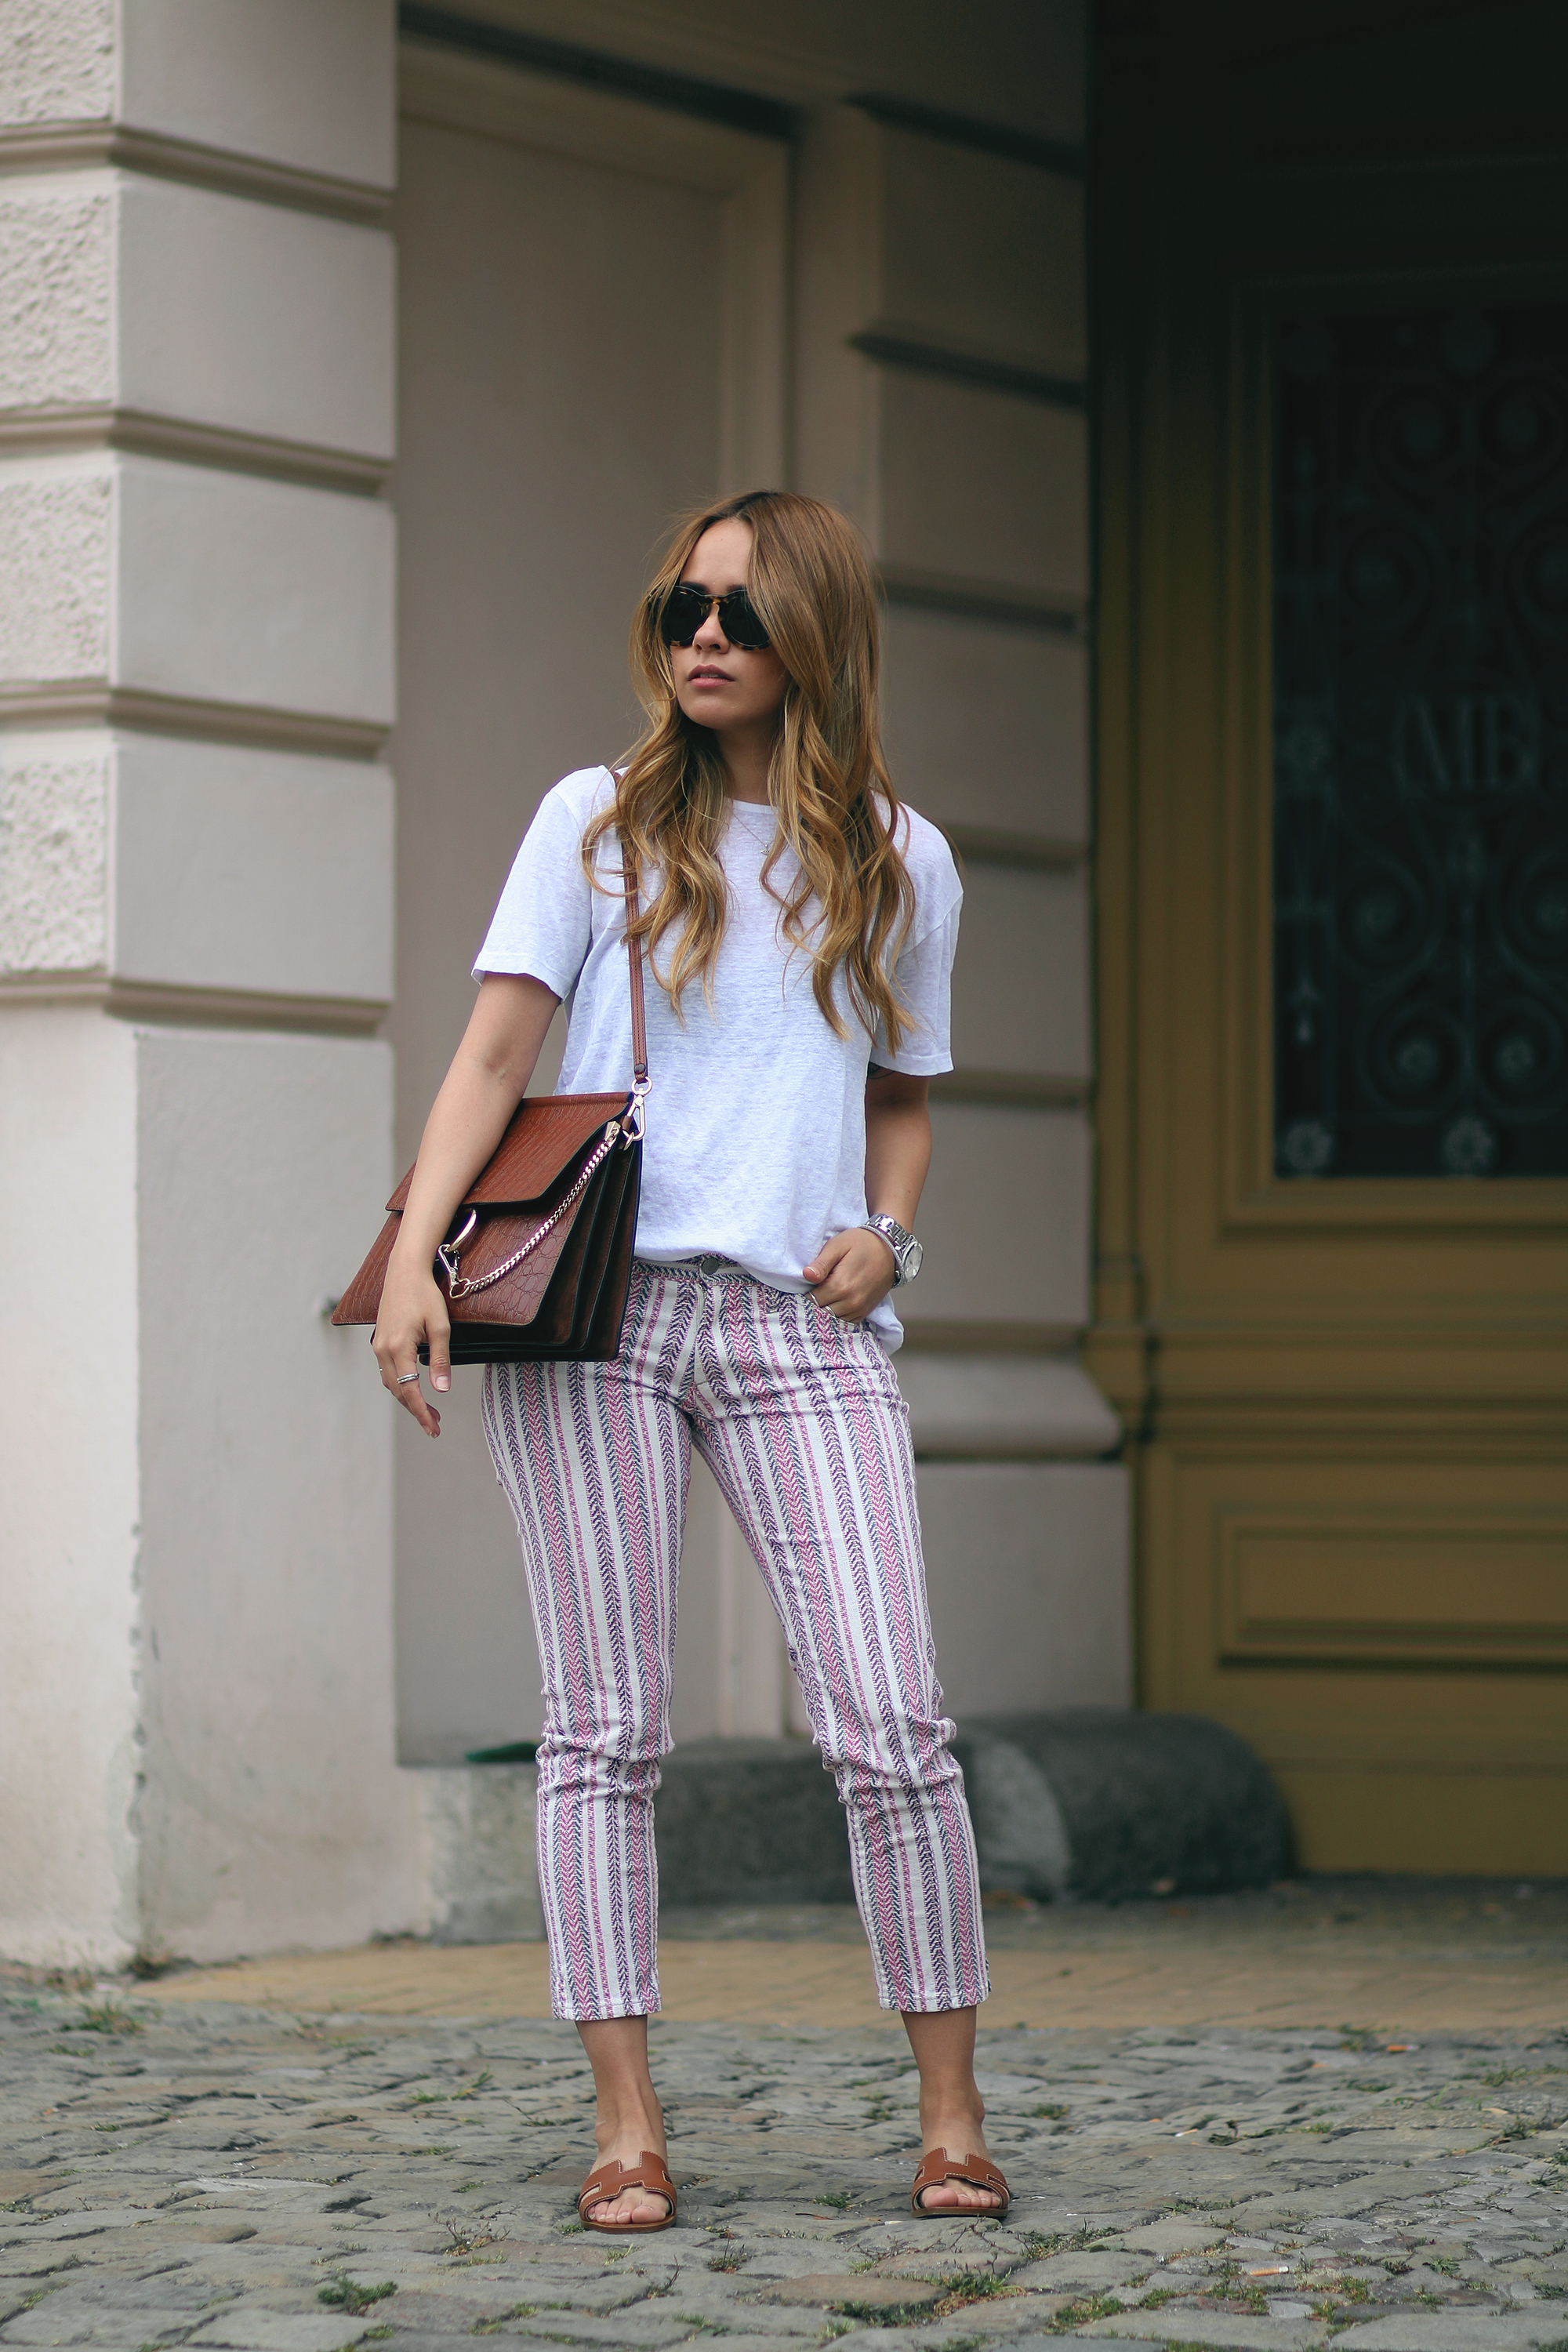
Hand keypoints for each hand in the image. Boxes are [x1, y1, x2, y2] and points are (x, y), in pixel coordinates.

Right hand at [371, 1252, 451, 1436]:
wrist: (404, 1271)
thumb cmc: (425, 1295)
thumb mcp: (440, 1326)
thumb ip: (441, 1359)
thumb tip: (442, 1390)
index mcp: (399, 1347)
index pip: (410, 1390)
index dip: (421, 1411)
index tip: (433, 1428)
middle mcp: (383, 1349)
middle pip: (397, 1391)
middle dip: (416, 1410)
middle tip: (435, 1424)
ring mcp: (378, 1345)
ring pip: (391, 1382)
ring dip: (407, 1398)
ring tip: (428, 1409)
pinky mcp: (379, 1340)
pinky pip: (387, 1370)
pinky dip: (399, 1384)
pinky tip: (413, 1387)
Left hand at [802, 1227, 897, 1321]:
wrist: (889, 1248)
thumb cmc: (860, 1243)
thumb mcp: (838, 1246)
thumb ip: (821, 1263)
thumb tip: (806, 1275)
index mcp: (840, 1286)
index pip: (811, 1301)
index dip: (804, 1294)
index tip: (803, 1287)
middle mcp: (851, 1302)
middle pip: (821, 1313)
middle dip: (814, 1305)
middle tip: (811, 1292)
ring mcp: (859, 1308)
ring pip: (833, 1320)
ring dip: (825, 1311)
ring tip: (823, 1297)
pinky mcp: (865, 1311)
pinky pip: (846, 1321)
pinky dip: (837, 1315)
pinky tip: (834, 1304)